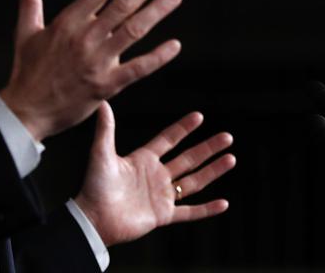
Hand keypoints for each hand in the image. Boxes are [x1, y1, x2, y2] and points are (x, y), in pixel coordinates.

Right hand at [0, 0, 181, 140]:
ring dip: (157, 11)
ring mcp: (98, 62)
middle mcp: (85, 39)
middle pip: (122, 6)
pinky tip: (174, 45)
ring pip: (134, 31)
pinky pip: (138, 68)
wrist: (27, 111)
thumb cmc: (27, 72)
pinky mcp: (106, 86)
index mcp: (67, 23)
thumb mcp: (25, 31)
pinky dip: (157, 57)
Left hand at [74, 102, 235, 246]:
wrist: (94, 219)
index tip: (199, 116)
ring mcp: (161, 196)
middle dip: (208, 148)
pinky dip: (207, 209)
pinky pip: (190, 212)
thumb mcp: (101, 154)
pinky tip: (224, 203)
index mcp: (143, 160)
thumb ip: (106, 130)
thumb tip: (103, 104)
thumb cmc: (94, 187)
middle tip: (227, 137)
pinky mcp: (163, 215)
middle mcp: (156, 176)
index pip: (168, 140)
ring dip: (213, 171)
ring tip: (231, 159)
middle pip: (188, 159)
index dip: (183, 128)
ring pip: (194, 182)